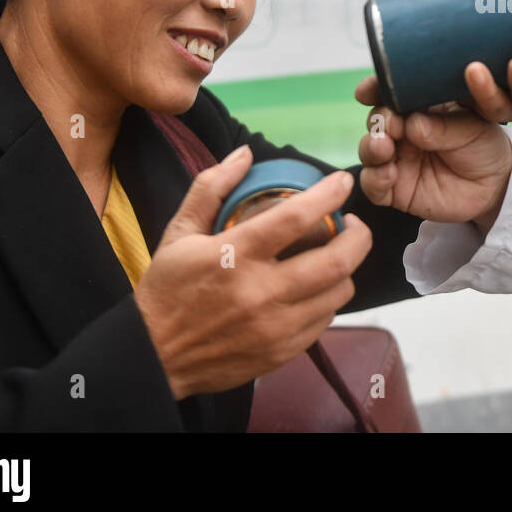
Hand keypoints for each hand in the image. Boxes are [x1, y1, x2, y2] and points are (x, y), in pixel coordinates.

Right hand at [133, 144, 372, 399]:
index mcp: (235, 256)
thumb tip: (245, 153)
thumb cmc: (167, 289)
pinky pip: (325, 320)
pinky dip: (329, 298)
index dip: (328, 195)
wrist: (153, 357)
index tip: (343, 182)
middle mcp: (261, 293)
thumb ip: (211, 188)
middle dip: (358, 236)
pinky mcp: (281, 352)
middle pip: (336, 261)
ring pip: (338, 292)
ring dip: (346, 268)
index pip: (295, 218)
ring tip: (336, 254)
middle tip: (352, 223)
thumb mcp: (179, 232)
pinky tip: (318, 287)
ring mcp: (274, 327)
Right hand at [356, 102, 511, 228]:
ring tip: (384, 147)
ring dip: (371, 147)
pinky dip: (375, 178)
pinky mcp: (395, 190)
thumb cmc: (483, 146)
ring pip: (369, 150)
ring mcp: (396, 159)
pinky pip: (373, 184)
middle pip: (376, 121)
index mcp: (417, 107)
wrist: (495, 185)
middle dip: (379, 120)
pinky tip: (388, 174)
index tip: (367, 91)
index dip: (375, 90)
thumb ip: (443, 126)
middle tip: (392, 124)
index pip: (390, 94)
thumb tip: (414, 125)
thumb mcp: (472, 128)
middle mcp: (401, 131)